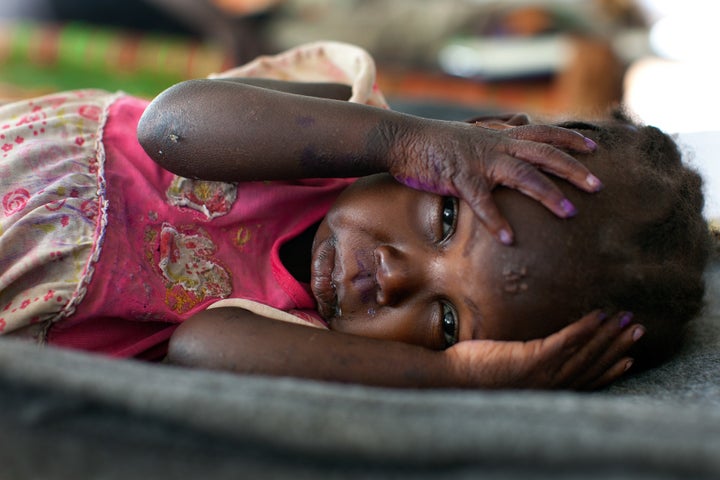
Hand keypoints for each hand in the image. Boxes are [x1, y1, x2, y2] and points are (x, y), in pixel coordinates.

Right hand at [389, 119, 601, 243]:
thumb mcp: (472, 132)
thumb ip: (498, 129)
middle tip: (598, 186)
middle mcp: (497, 146)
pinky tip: (509, 238)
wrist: (404, 139)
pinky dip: (497, 220)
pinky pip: (483, 202)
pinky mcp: (461, 178)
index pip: (544, 133)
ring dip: (548, 194)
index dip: (569, 139)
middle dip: (574, 170)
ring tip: (569, 213)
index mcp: (501, 136)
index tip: (594, 148)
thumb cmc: (436, 141)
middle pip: (545, 154)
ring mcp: (481, 161)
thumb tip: (520, 121)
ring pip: (524, 175)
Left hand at [444, 310, 644, 389]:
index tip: (628, 358)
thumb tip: (525, 351)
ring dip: (609, 336)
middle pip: (593, 365)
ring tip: (627, 320)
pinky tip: (598, 316)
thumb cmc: (471, 373)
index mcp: (544, 389)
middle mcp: (549, 385)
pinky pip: (566, 341)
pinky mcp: (533, 359)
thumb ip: (522, 364)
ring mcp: (543, 373)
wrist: (451, 379)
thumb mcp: (505, 370)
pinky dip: (585, 329)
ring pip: (585, 353)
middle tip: (639, 332)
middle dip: (618, 348)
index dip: (608, 369)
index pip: (584, 380)